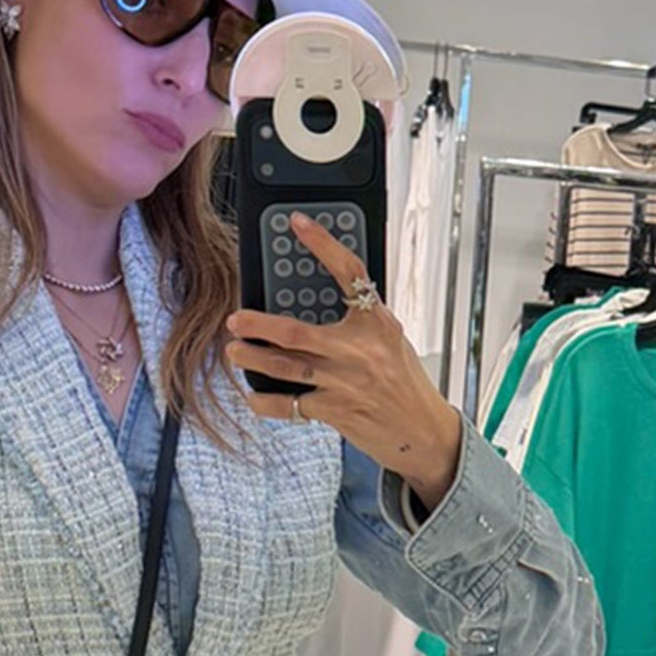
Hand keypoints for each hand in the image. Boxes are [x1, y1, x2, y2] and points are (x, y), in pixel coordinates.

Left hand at [226, 213, 463, 510]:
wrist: (422, 431)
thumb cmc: (405, 383)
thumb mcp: (391, 341)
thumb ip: (361, 322)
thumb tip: (320, 305)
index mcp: (376, 322)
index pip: (349, 273)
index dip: (322, 245)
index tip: (298, 224)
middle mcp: (358, 350)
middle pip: (297, 332)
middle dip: (259, 326)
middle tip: (235, 319)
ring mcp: (343, 382)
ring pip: (286, 368)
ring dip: (254, 360)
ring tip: (234, 352)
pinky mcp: (334, 412)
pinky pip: (291, 406)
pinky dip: (268, 403)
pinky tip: (253, 397)